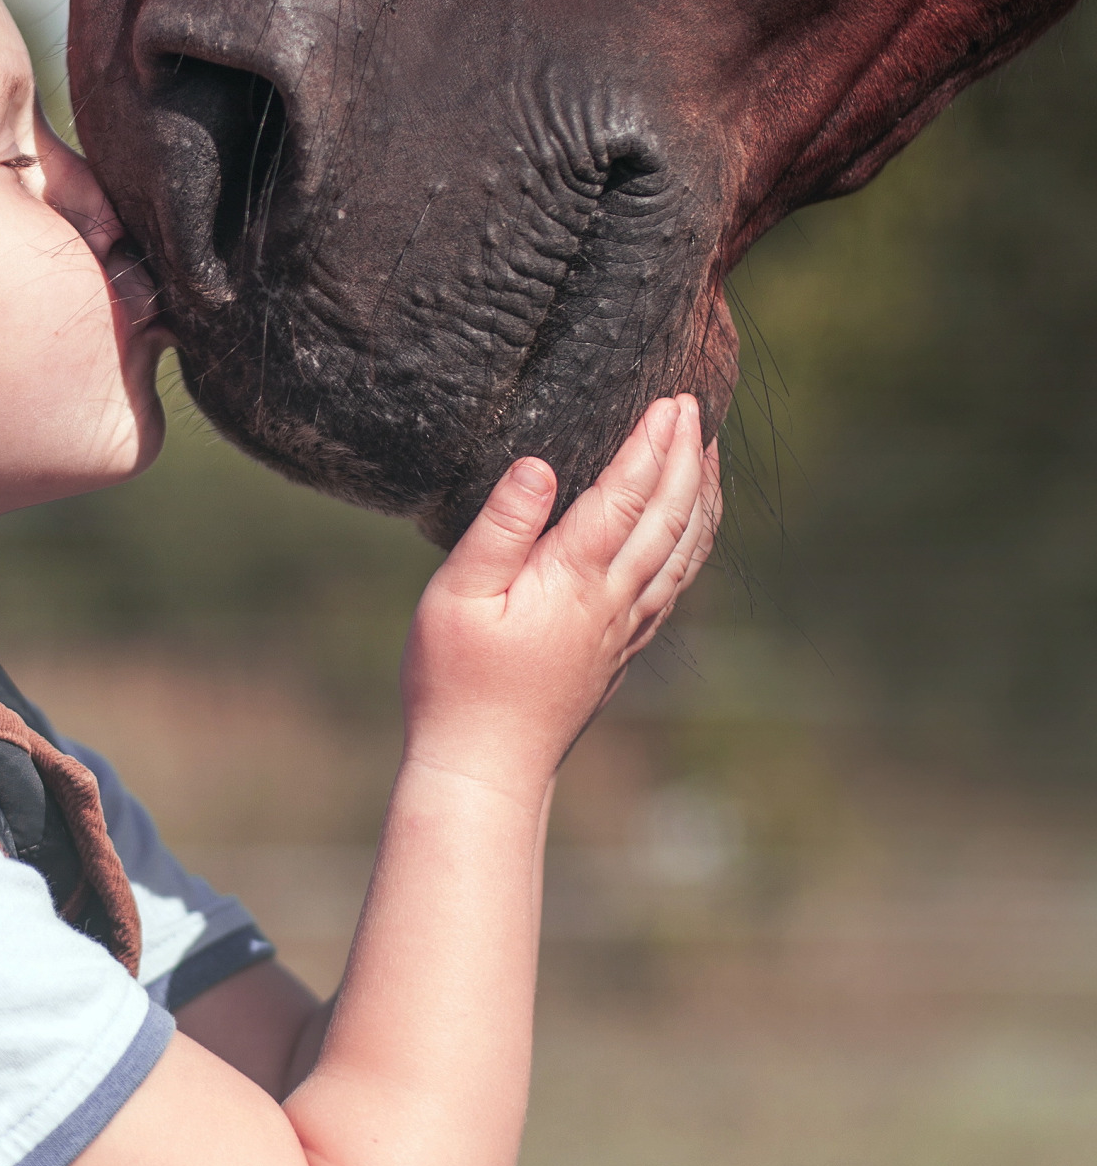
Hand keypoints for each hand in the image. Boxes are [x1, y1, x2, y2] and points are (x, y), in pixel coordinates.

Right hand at [401, 396, 718, 801]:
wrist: (487, 765)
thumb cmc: (456, 679)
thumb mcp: (456, 596)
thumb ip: (501, 528)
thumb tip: (539, 465)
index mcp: (574, 579)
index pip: (627, 495)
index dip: (653, 445)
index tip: (671, 400)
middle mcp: (614, 600)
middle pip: (669, 517)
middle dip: (685, 457)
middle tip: (694, 405)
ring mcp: (625, 628)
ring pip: (683, 551)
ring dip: (701, 496)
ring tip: (709, 452)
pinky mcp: (622, 649)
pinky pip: (676, 582)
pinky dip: (694, 541)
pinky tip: (691, 526)